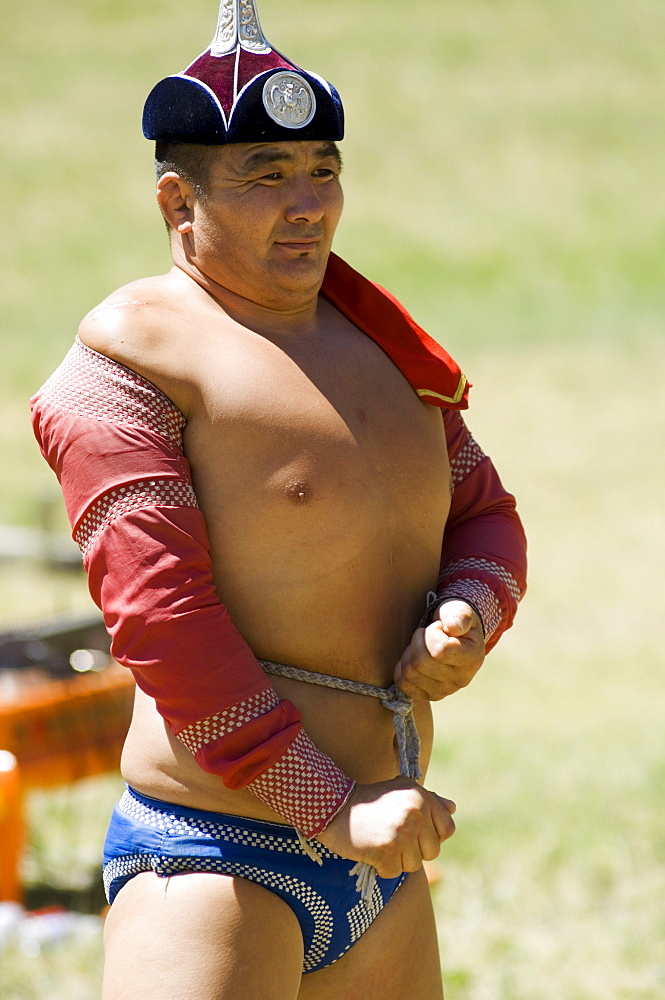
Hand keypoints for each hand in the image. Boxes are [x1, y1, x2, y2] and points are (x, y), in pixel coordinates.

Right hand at [317, 777, 455, 878]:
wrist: (334, 807)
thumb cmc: (369, 800)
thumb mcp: (401, 790)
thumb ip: (429, 800)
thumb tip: (452, 809)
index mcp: (422, 797)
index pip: (447, 830)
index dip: (431, 835)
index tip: (412, 830)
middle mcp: (416, 813)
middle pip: (432, 852)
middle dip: (413, 849)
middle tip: (392, 836)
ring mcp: (402, 832)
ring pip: (413, 865)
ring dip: (396, 859)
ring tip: (380, 841)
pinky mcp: (387, 850)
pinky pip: (393, 872)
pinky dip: (381, 867)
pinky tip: (370, 849)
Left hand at [394, 600, 484, 700]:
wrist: (455, 635)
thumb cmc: (456, 621)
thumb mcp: (460, 612)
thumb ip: (459, 617)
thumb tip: (454, 627)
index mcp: (472, 658)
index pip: (439, 651)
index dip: (431, 634)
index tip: (438, 627)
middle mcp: (461, 679)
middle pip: (420, 662)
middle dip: (417, 641)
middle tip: (426, 634)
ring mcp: (445, 690)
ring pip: (410, 672)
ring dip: (409, 652)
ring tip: (422, 645)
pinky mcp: (430, 695)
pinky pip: (403, 684)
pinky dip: (401, 668)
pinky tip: (413, 657)